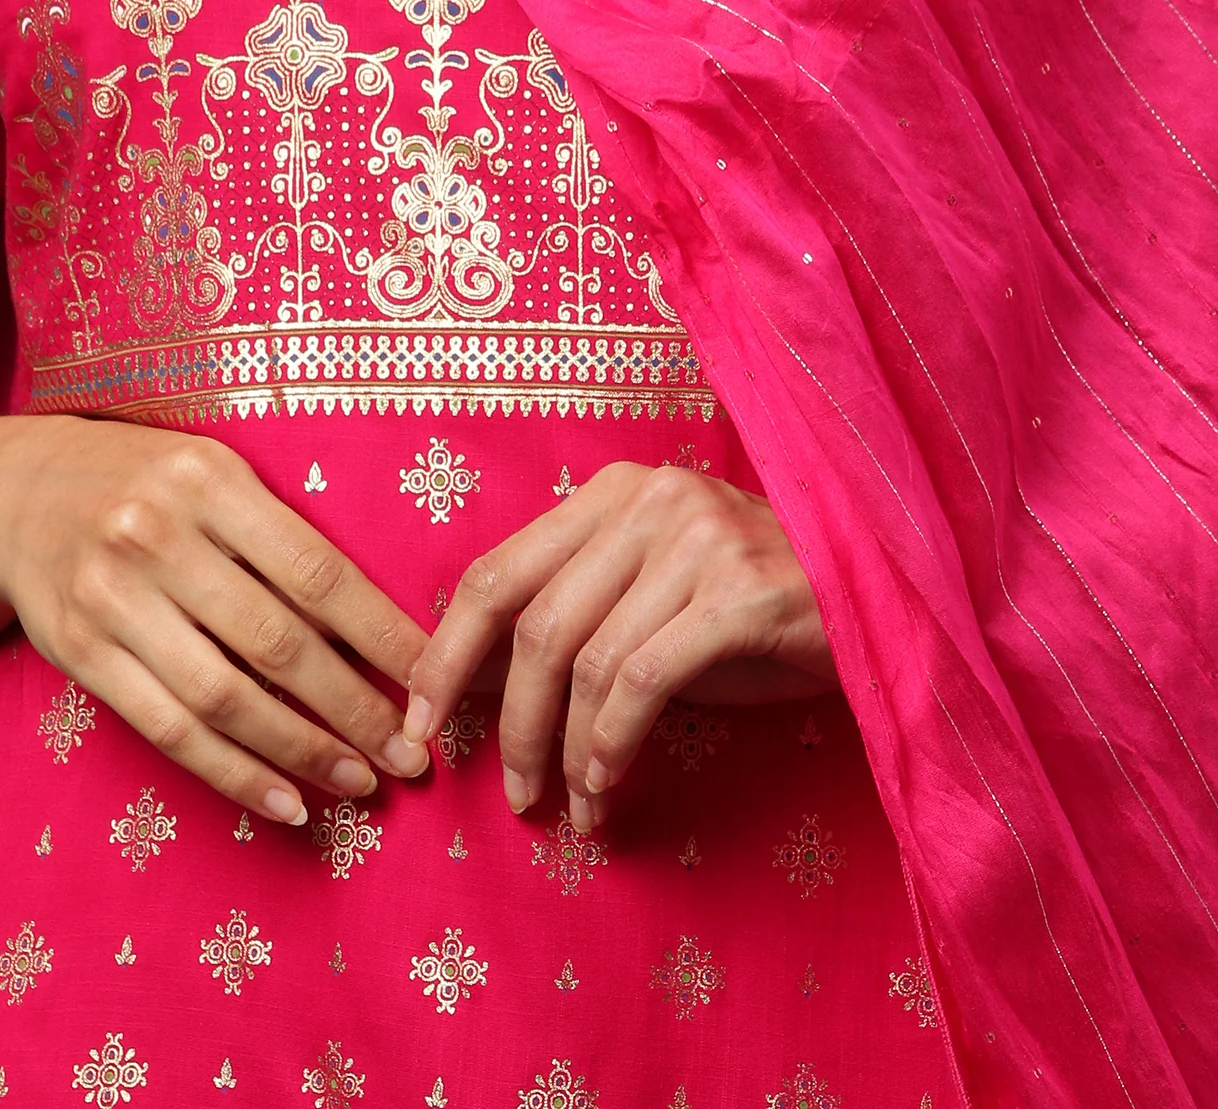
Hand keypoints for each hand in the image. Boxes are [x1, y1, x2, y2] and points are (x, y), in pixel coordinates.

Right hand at [0, 415, 432, 824]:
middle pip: (278, 643)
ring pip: (225, 698)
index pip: (318, 572)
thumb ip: (283, 533)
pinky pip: (169, 729)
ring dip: (302, 751)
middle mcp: (158, 536)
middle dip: (356, 709)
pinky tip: (286, 799)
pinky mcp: (80, 652)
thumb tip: (385, 625)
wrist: (18, 494)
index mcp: (211, 479)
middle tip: (411, 757)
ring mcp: (112, 597)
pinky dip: (234, 773)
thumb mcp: (216, 474)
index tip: (434, 681)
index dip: (383, 636)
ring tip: (359, 782)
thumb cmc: (150, 485)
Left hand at [402, 461, 835, 830]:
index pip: (495, 571)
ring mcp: (696, 538)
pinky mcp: (740, 590)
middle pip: (534, 624)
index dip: (445, 653)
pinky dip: (614, 743)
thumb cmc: (753, 609)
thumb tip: (477, 686)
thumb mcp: (650, 597)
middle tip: (512, 794)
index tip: (421, 721)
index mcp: (609, 493)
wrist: (877, 602)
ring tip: (570, 806)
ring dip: (565, 750)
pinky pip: (645, 680)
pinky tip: (609, 783)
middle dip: (509, 722)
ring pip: (586, 659)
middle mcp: (647, 500)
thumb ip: (575, 619)